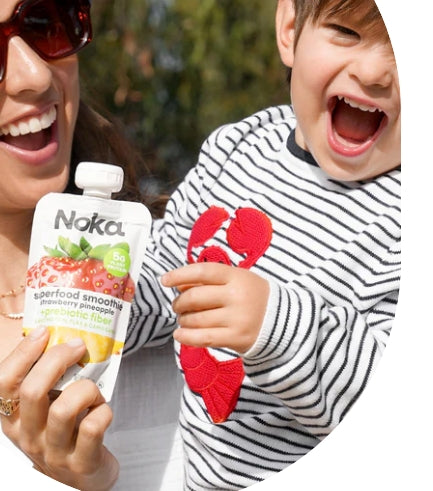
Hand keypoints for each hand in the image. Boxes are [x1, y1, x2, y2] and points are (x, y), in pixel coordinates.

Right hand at [0, 328, 117, 490]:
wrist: (83, 478)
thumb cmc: (65, 432)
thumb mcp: (47, 409)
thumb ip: (47, 380)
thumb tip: (57, 335)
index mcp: (15, 419)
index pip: (3, 384)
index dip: (21, 354)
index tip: (43, 331)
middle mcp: (28, 436)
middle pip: (33, 391)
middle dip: (58, 360)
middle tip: (78, 346)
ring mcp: (54, 452)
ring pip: (64, 408)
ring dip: (86, 389)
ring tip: (94, 392)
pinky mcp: (82, 462)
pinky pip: (93, 426)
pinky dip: (104, 411)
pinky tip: (102, 410)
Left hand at [161, 262, 268, 352]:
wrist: (281, 320)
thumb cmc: (252, 296)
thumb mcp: (236, 279)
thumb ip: (210, 280)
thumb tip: (179, 285)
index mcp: (236, 276)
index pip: (202, 272)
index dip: (179, 275)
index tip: (165, 280)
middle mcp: (236, 296)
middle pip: (194, 297)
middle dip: (179, 302)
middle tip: (178, 305)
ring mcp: (236, 318)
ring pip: (196, 319)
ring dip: (183, 320)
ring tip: (185, 319)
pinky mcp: (235, 338)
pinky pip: (203, 338)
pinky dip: (186, 337)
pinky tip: (180, 334)